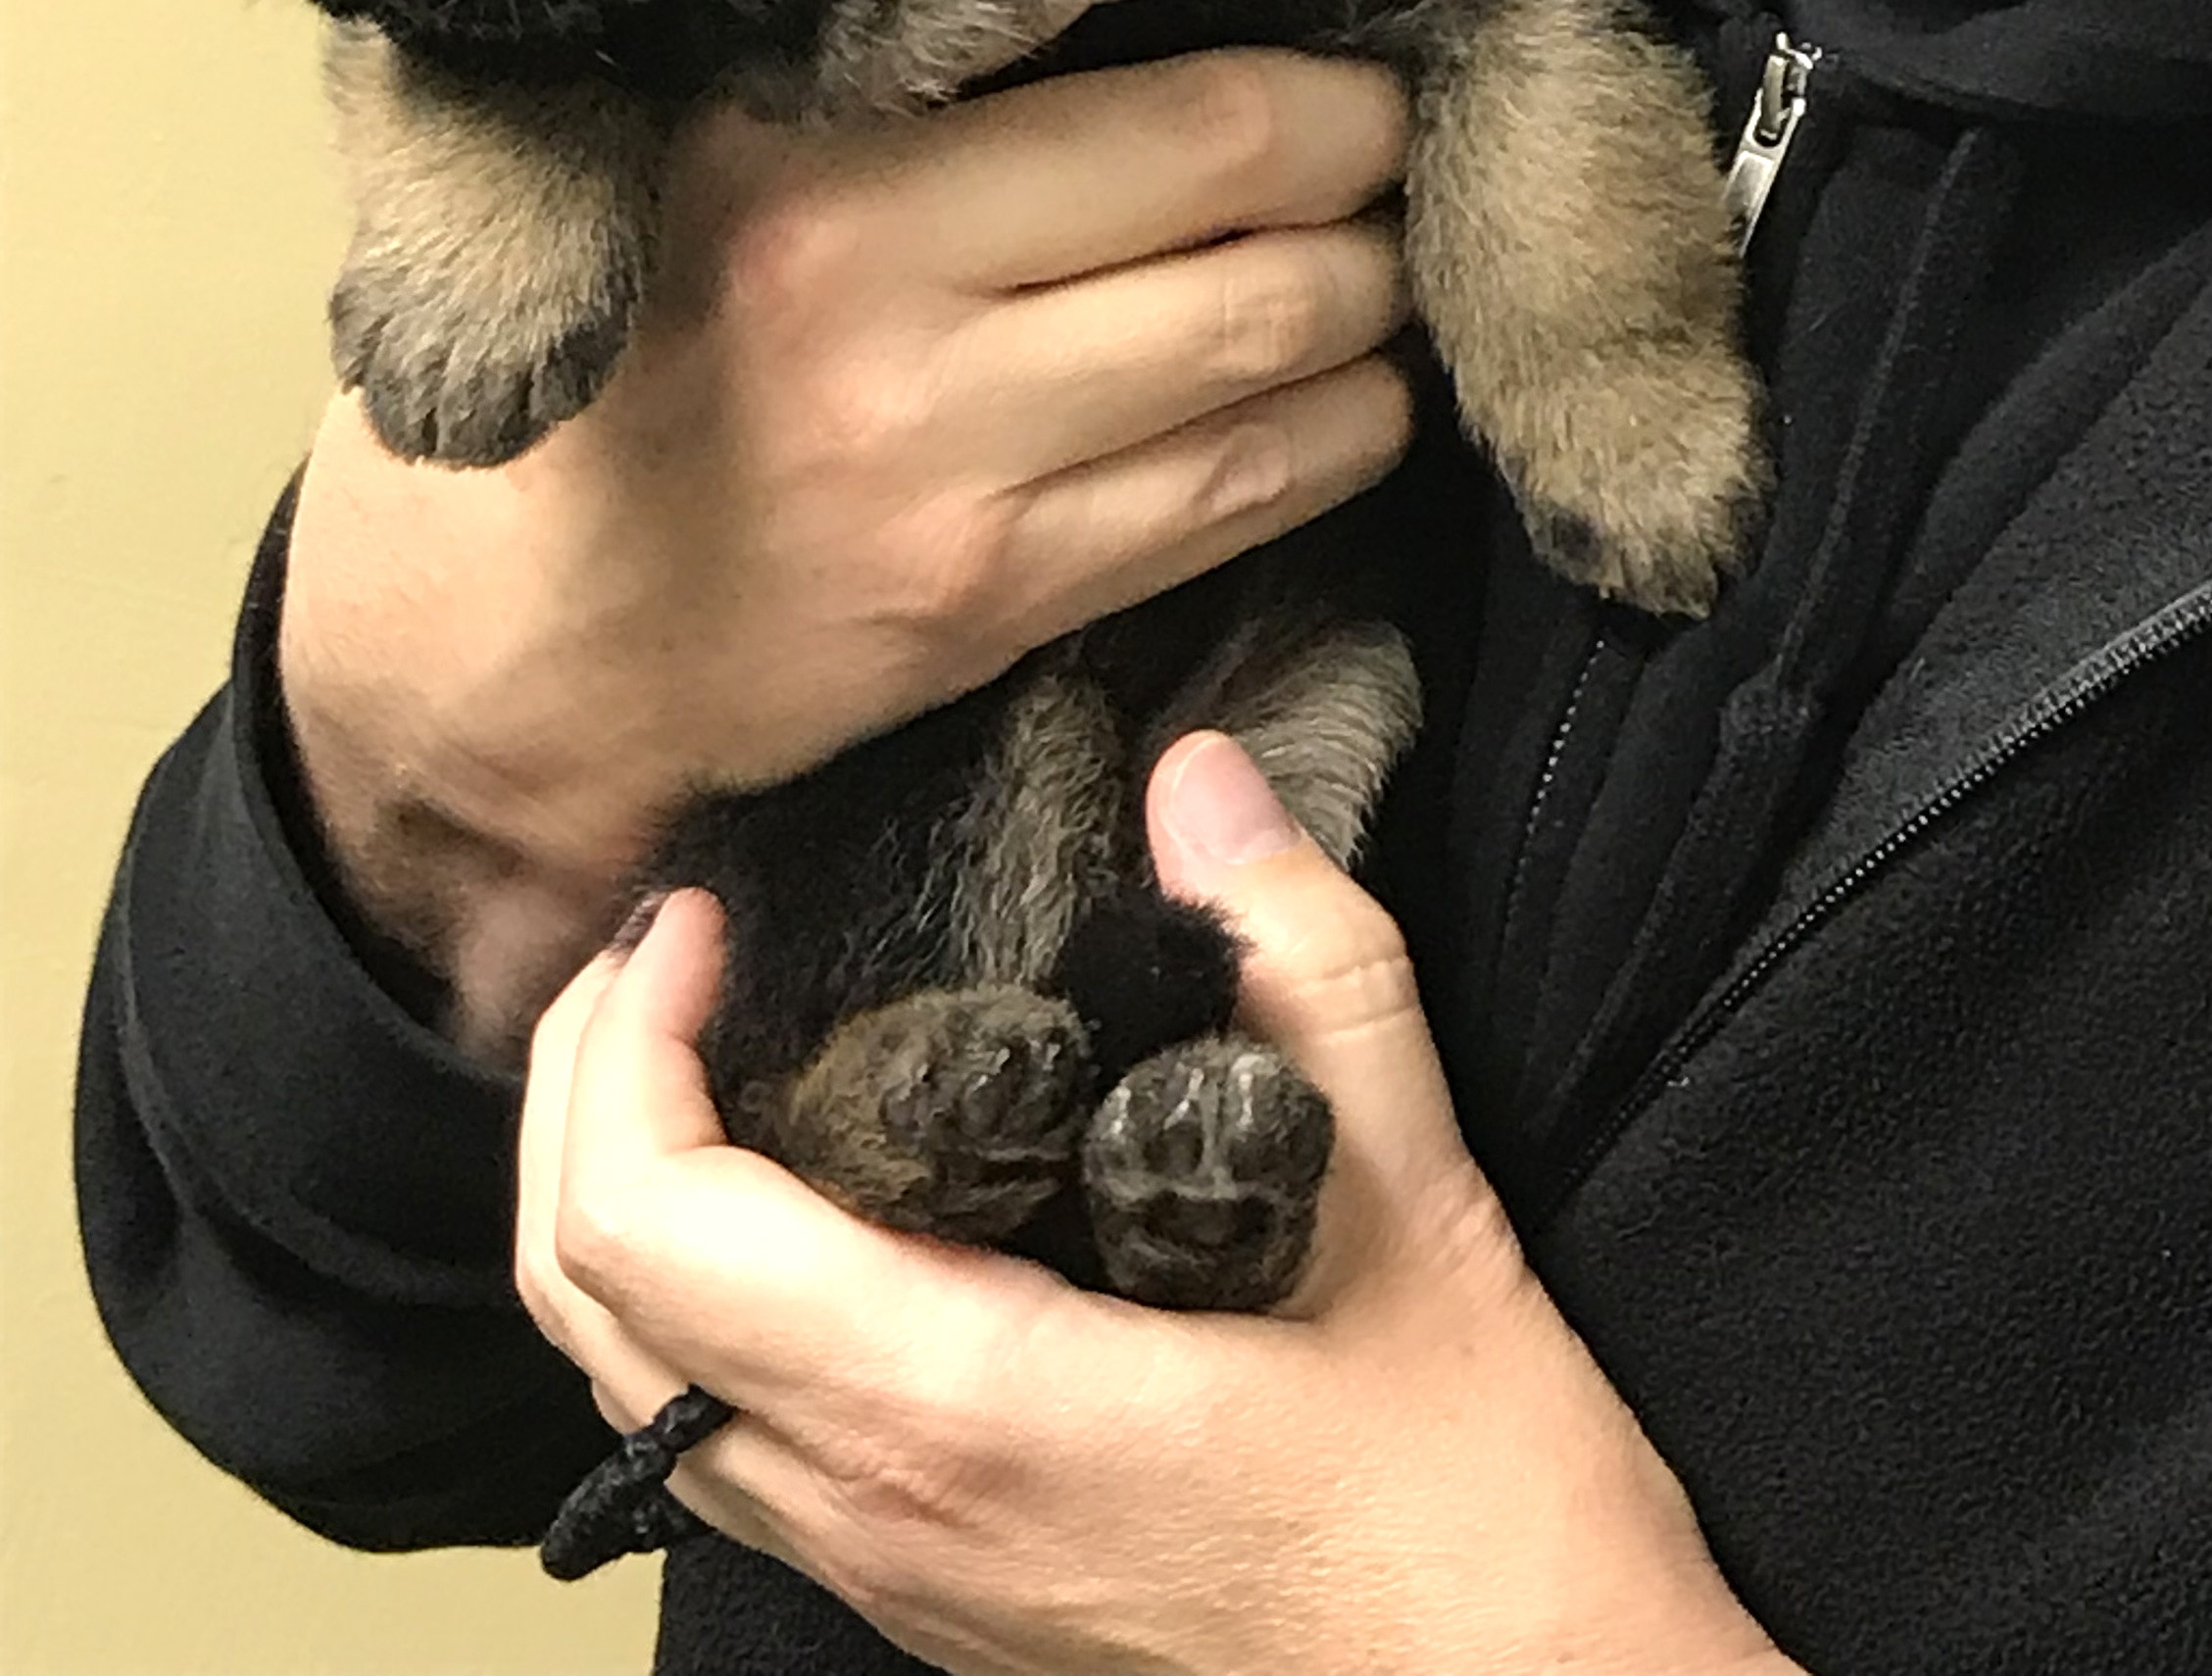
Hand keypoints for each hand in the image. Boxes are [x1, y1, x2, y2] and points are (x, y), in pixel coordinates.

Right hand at [281, 0, 1418, 1050]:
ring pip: (1272, 321)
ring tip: (1385, 231)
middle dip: (1361, 118)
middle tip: (1391, 95)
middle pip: (1232, 148)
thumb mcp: (674, 148)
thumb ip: (868, 59)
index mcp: (785, 127)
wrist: (486, 650)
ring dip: (1374, 272)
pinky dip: (1343, 421)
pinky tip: (1358, 382)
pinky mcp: (992, 593)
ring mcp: (942, 449)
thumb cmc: (602, 352)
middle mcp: (868, 274)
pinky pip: (1243, 487)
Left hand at [519, 732, 1795, 1675]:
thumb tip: (1198, 778)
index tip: (705, 912)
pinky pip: (721, 1436)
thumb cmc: (1472, 1506)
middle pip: (592, 1308)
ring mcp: (892, 1569)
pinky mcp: (932, 1588)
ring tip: (709, 1031)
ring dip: (624, 1199)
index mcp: (959, 1413)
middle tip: (673, 940)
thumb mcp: (1419, 1201)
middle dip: (583, 1100)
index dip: (627, 1052)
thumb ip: (1302, 961)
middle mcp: (878, 1511)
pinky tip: (810, 1185)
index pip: (652, 1237)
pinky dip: (698, 1294)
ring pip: (636, 1386)